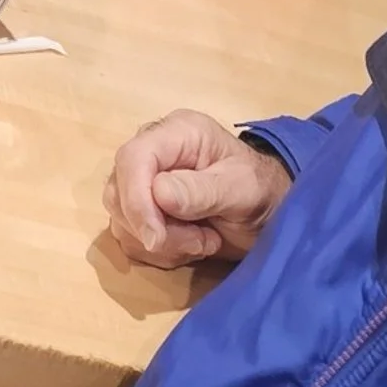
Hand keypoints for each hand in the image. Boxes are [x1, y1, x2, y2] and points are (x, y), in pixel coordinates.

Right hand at [105, 111, 288, 270]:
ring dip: (163, 244)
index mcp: (178, 133)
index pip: (133, 158)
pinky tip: (191, 246)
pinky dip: (160, 253)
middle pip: (120, 191)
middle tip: (201, 241)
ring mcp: (143, 182)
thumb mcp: (241, 189)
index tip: (156, 238)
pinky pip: (130, 238)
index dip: (136, 199)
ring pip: (121, 220)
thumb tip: (158, 193)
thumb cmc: (260, 192)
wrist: (267, 213)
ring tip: (203, 241)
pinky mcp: (142, 210)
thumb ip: (202, 191)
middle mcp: (153, 152)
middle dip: (156, 227)